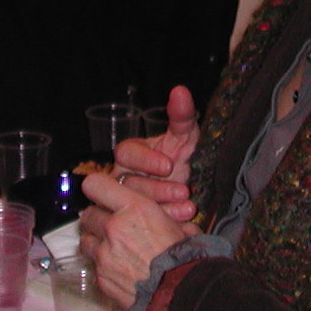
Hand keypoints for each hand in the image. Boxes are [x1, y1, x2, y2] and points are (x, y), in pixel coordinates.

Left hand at [77, 169, 196, 309]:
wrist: (181, 296)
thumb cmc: (186, 260)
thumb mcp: (183, 227)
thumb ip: (167, 217)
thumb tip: (169, 217)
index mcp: (134, 208)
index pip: (95, 185)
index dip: (98, 189)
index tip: (103, 193)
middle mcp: (113, 227)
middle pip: (88, 214)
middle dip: (99, 218)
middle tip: (113, 224)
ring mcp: (104, 254)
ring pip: (86, 239)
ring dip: (97, 241)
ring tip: (114, 247)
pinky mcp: (101, 277)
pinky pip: (95, 265)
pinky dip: (104, 265)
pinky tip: (120, 269)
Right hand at [108, 86, 199, 223]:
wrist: (187, 190)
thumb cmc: (180, 158)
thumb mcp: (185, 137)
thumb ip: (182, 116)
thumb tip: (180, 90)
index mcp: (131, 153)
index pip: (126, 152)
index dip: (146, 159)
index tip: (169, 164)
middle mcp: (123, 174)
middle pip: (128, 181)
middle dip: (157, 187)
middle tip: (182, 190)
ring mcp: (126, 198)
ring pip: (134, 203)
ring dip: (163, 204)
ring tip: (187, 205)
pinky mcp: (134, 217)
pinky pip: (141, 220)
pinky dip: (165, 219)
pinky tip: (183, 218)